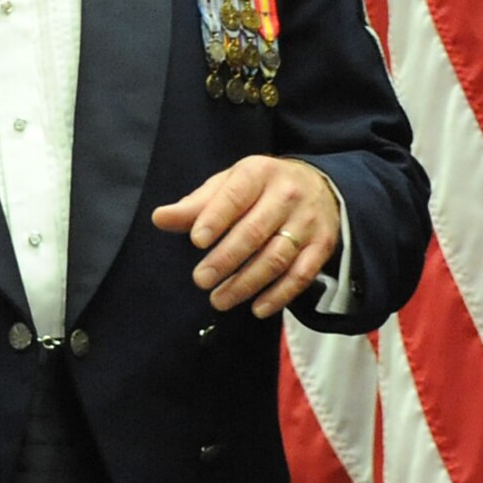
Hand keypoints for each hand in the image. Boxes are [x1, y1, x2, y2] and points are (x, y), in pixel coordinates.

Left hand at [151, 156, 340, 318]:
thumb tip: (159, 218)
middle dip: (226, 259)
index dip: (216, 218)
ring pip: (277, 257)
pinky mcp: (323, 245)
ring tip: (219, 299)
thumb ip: (195, 205)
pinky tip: (258, 308)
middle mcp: (287, 195)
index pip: (235, 195)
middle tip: (200, 280)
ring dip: (247, 283)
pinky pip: (302, 274)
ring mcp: (308, 221)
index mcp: (258, 173)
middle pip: (255, 231)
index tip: (196, 241)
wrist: (318, 185)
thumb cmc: (258, 189)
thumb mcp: (227, 186)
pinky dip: (280, 295)